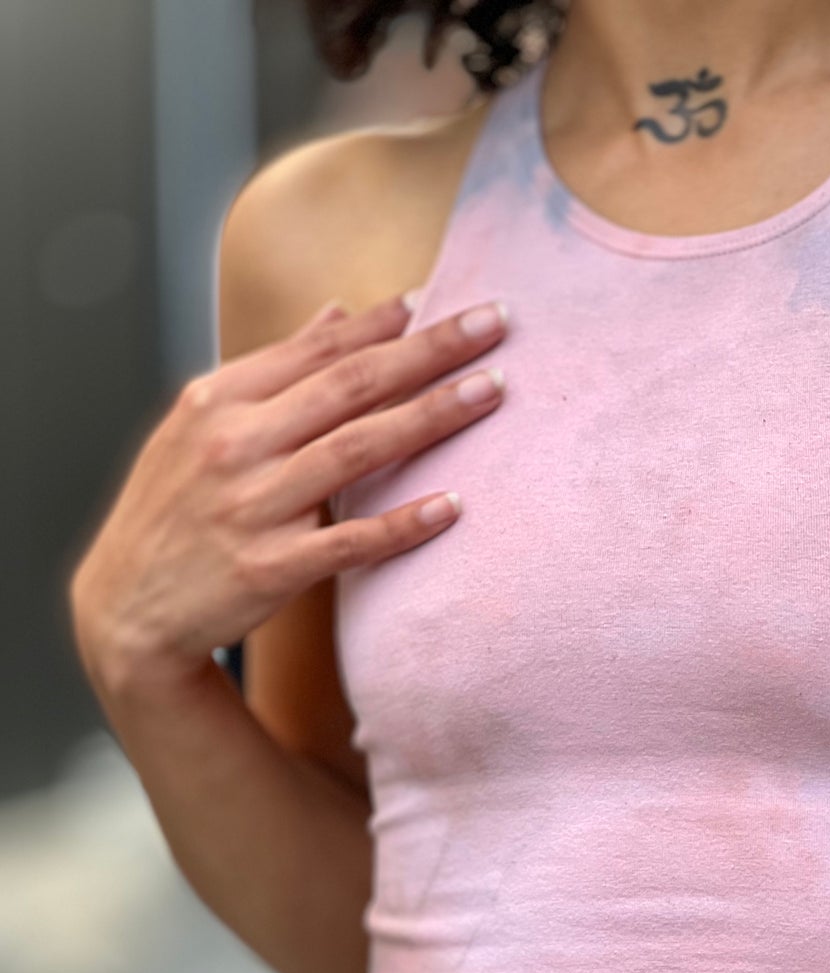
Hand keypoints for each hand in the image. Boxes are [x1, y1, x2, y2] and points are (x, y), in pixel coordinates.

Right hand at [68, 291, 508, 694]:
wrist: (128, 608)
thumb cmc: (177, 511)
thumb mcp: (204, 426)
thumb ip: (276, 371)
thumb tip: (338, 313)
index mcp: (218, 399)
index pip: (318, 350)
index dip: (384, 323)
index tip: (439, 297)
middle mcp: (234, 443)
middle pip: (350, 385)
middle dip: (428, 350)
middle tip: (491, 322)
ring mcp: (251, 506)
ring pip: (358, 449)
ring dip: (431, 416)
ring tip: (491, 392)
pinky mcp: (269, 568)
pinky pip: (350, 540)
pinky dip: (402, 523)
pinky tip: (453, 506)